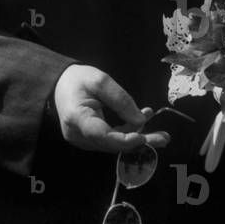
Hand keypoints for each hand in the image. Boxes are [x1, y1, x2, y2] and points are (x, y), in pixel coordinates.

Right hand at [52, 64, 169, 153]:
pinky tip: (141, 120)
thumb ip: (121, 100)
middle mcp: (78, 135)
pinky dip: (127, 131)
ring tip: (156, 124)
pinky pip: (110, 138)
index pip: (103, 136)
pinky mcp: (88, 138)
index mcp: (77, 119)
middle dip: (139, 141)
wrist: (60, 84)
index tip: (143, 137)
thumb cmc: (79, 79)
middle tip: (164, 139)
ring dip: (136, 135)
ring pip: (113, 143)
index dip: (124, 139)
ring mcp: (82, 139)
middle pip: (112, 144)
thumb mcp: (102, 81)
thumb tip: (140, 119)